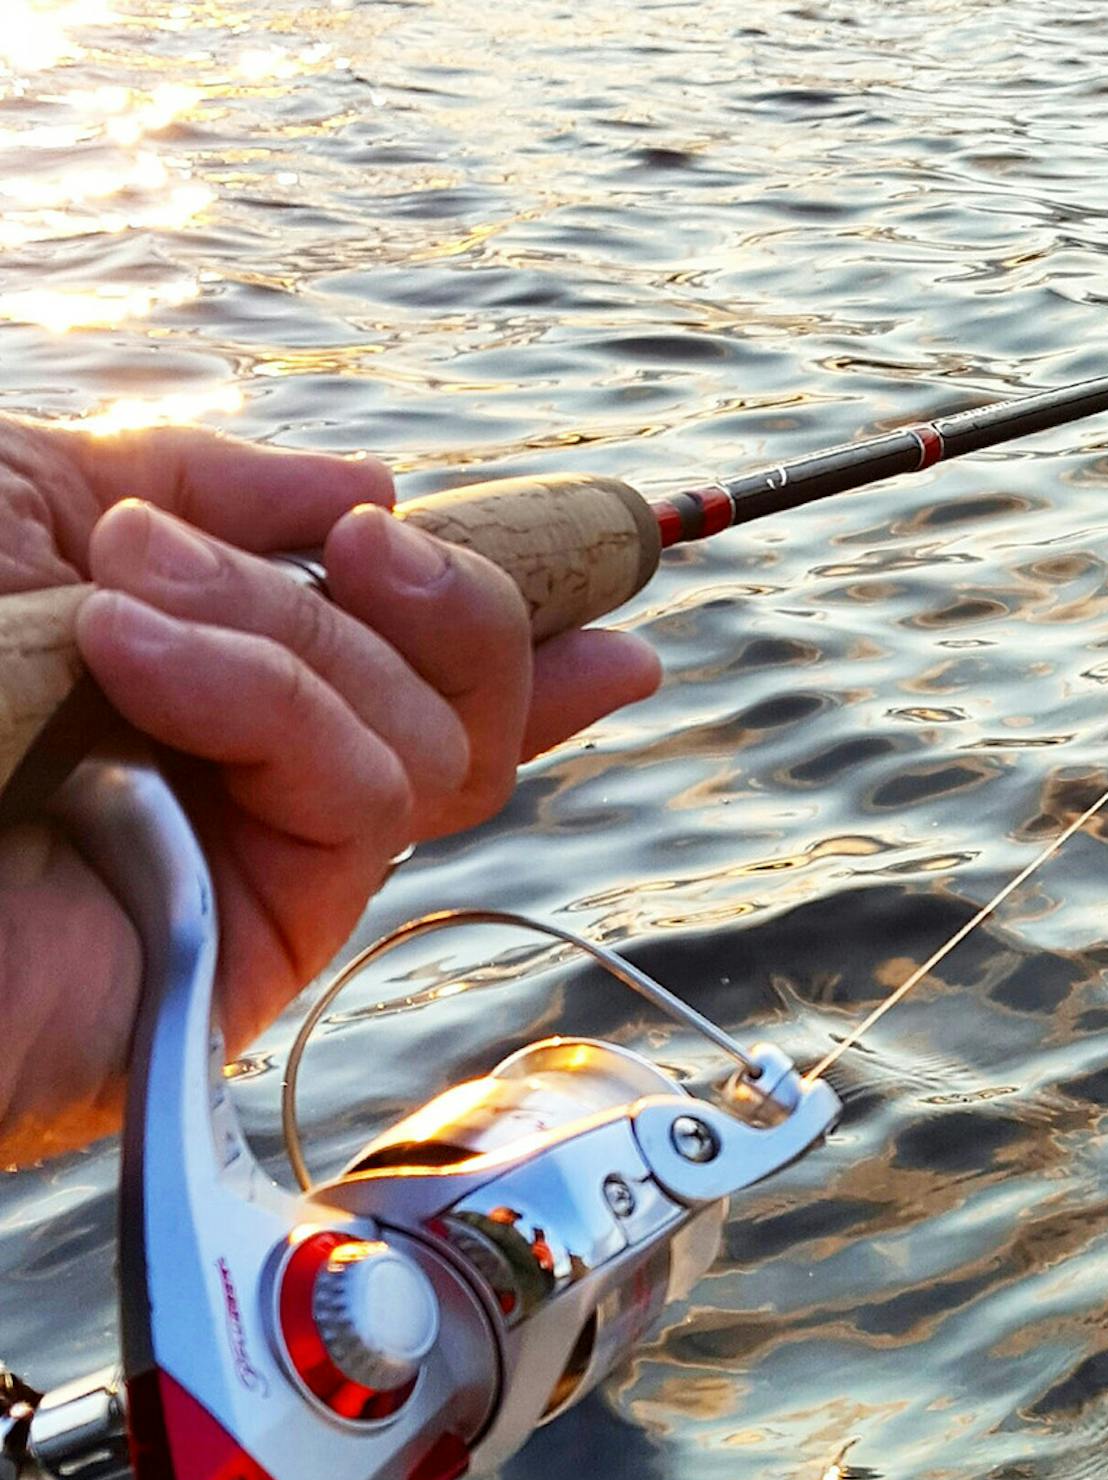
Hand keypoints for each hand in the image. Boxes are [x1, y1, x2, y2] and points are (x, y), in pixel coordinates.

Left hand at [0, 415, 661, 1165]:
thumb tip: (374, 493)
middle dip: (447, 598)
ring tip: (127, 604)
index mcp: (206, 665)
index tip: (617, 579)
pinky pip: (362, 796)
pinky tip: (138, 660)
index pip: (397, 647)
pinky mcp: (261, 935)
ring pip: (428, 740)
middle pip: (460, 698)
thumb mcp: (30, 490)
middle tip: (365, 544)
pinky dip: (267, 703)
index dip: (512, 619)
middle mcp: (251, 764)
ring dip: (297, 639)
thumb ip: (211, 484)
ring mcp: (260, 851)